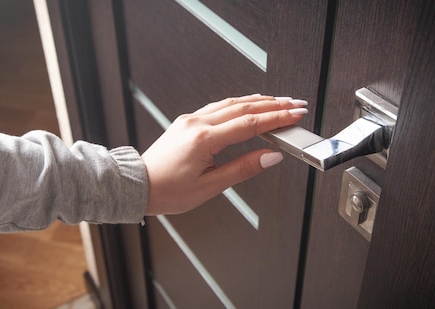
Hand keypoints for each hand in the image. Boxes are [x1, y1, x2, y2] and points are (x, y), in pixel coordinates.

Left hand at [141, 94, 307, 214]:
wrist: (138, 185)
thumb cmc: (168, 190)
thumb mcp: (210, 186)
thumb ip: (243, 169)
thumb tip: (270, 157)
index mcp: (204, 140)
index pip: (250, 124)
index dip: (277, 119)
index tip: (296, 115)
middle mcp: (197, 123)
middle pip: (244, 107)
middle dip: (274, 105)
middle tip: (296, 104)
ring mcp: (191, 120)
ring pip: (231, 102)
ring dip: (258, 100)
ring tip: (280, 101)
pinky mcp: (187, 121)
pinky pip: (218, 106)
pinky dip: (239, 103)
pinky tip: (249, 103)